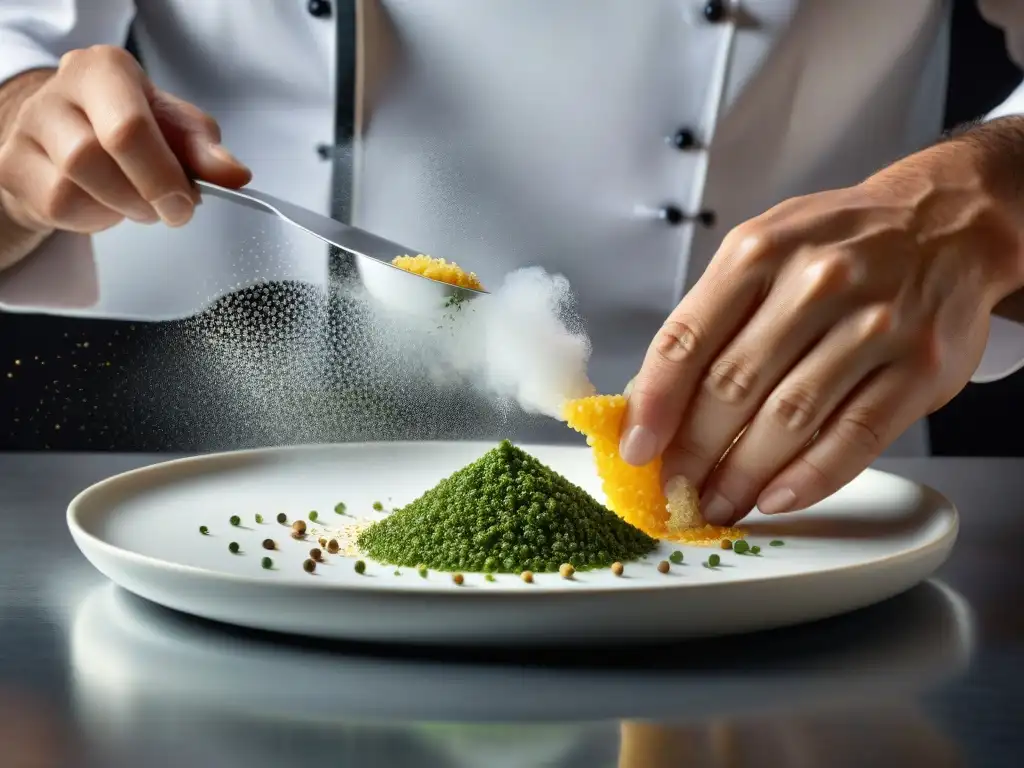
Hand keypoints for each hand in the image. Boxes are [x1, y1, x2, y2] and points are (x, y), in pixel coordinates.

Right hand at [0, 45, 250, 233]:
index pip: (131, 126)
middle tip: (170, 210)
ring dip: (120, 207)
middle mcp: (60, 89)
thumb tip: (234, 175)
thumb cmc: (130, 125)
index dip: (162, 175)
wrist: (71, 135)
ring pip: (72, 185)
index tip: (187, 202)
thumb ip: (205, 151)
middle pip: (94, 156)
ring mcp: (30, 127)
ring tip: (139, 203)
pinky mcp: (13, 164)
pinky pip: (56, 205)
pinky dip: (93, 217)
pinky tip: (106, 204)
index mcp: (106, 70)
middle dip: (142, 194)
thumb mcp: (176, 129)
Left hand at [621, 150, 1020, 523]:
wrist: (946, 222)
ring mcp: (872, 325)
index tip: (637, 447)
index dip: (654, 404)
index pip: (686, 340)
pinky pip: (854, 437)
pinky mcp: (919, 367)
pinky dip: (810, 478)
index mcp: (758, 253)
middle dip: (694, 452)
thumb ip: (712, 317)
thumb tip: (657, 401)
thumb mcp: (763, 250)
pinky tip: (777, 497)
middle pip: (732, 387)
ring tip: (719, 503)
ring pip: (789, 419)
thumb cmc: (839, 244)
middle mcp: (815, 283)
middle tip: (677, 488)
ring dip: (743, 475)